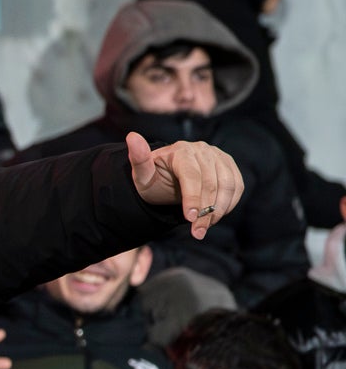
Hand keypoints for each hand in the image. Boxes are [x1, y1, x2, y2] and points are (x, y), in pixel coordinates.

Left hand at [127, 132, 242, 240]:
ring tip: (204, 228)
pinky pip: (237, 186)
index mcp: (181, 151)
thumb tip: (131, 136)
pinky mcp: (229, 165)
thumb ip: (138, 159)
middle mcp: (203, 150)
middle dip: (205, 211)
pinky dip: (230, 204)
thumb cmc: (154, 179)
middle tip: (197, 232)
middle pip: (211, 183)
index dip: (192, 198)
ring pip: (228, 185)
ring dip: (219, 210)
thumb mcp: (142, 174)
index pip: (191, 176)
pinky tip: (215, 217)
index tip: (189, 218)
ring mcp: (218, 156)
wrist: (168, 178)